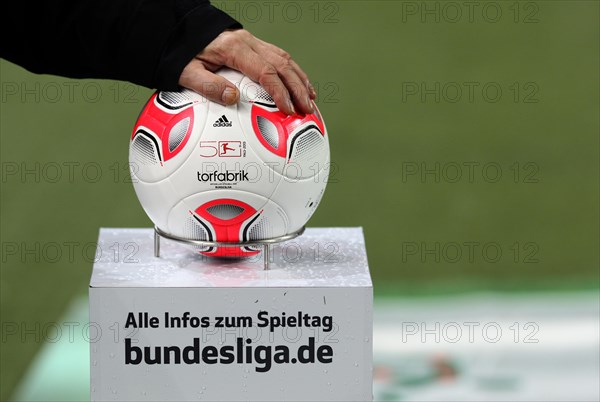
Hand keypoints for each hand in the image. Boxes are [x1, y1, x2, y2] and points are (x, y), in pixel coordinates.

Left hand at [178, 29, 315, 114]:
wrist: (180, 29)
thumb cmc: (182, 52)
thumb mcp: (187, 72)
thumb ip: (209, 86)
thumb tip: (234, 98)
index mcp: (234, 48)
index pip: (265, 71)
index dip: (279, 91)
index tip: (288, 109)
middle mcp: (248, 41)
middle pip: (282, 65)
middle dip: (298, 89)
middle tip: (307, 110)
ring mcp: (253, 41)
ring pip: (285, 59)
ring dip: (300, 80)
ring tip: (310, 100)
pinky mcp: (253, 44)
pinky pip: (279, 56)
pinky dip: (293, 72)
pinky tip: (300, 84)